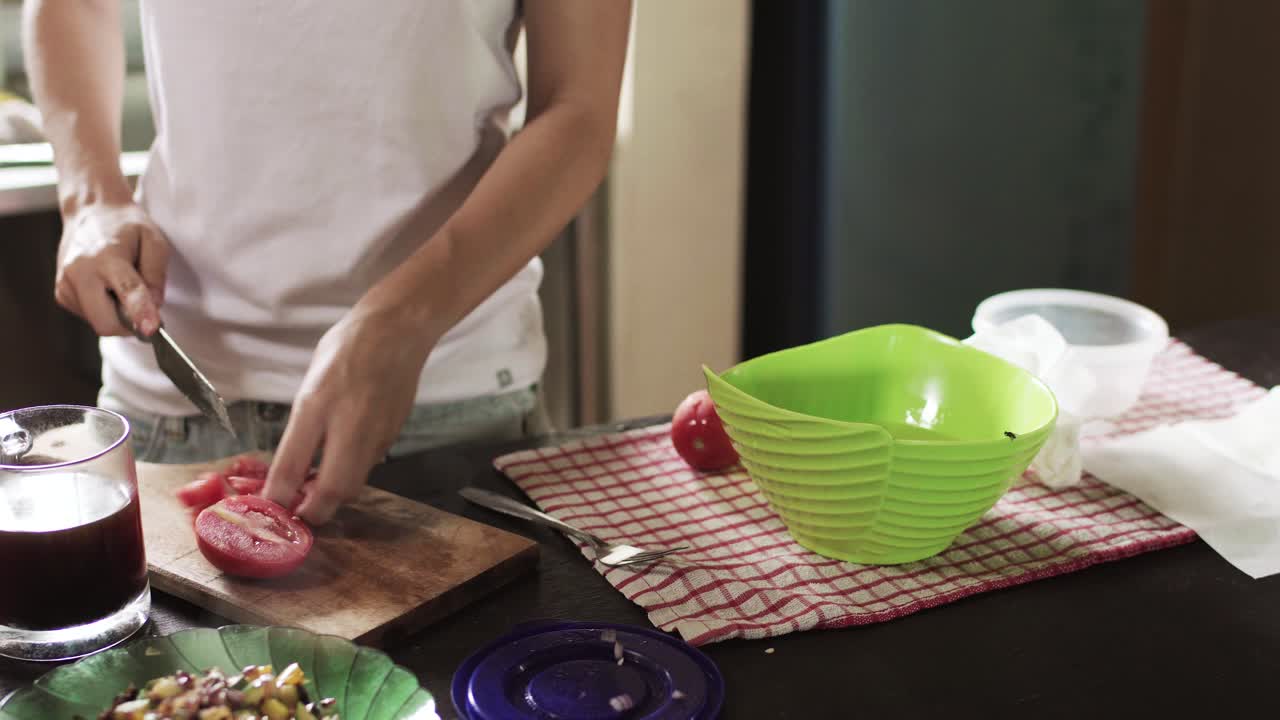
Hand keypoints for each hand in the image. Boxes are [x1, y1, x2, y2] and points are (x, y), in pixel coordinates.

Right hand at [56, 202, 169, 335]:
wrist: (91, 212)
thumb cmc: (126, 226)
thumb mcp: (154, 241)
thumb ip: (157, 275)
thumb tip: (155, 306)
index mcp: (106, 256)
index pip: (126, 290)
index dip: (141, 312)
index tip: (151, 329)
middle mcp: (79, 272)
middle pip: (105, 322)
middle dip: (130, 325)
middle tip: (146, 308)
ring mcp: (66, 284)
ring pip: (99, 323)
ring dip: (117, 314)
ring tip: (121, 284)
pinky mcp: (61, 293)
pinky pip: (90, 316)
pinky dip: (105, 309)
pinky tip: (107, 286)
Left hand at [263, 299, 434, 523]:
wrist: (399, 330)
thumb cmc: (348, 346)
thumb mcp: (312, 382)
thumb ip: (305, 423)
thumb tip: (296, 463)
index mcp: (317, 404)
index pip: (292, 464)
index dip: (278, 497)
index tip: (269, 511)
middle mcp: (348, 423)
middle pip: (333, 489)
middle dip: (315, 512)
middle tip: (299, 516)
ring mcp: (376, 432)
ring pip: (355, 481)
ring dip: (334, 495)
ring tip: (315, 494)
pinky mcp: (394, 434)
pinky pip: (369, 464)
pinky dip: (352, 472)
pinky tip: (342, 463)